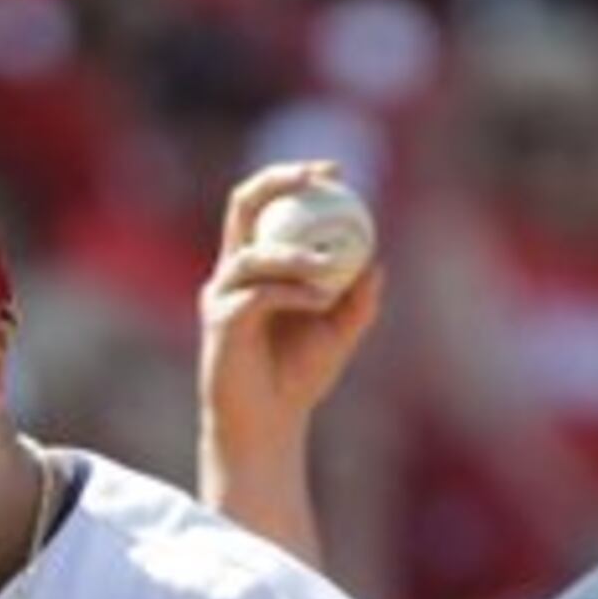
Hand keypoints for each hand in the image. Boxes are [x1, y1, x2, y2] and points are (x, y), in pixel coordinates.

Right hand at [197, 160, 385, 531]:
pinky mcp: (220, 323)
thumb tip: (378, 262)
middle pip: (243, 204)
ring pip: (253, 254)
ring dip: (295, 255)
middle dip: (278, 181)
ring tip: (329, 267)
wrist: (270, 427)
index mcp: (256, 264)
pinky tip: (320, 300)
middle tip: (317, 179)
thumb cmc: (300, 380)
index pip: (268, 205)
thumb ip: (357, 299)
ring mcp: (222, 295)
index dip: (296, 177)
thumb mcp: (339, 334)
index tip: (335, 171)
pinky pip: (257, 295)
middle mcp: (233, 271)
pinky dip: (292, 292)